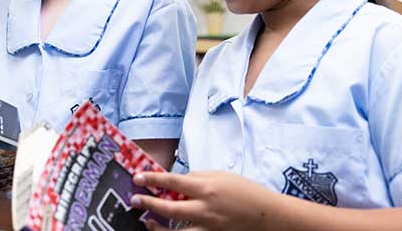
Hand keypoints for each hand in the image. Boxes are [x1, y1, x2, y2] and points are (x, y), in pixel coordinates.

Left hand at [130, 171, 278, 230]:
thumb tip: (176, 181)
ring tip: (147, 222)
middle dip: (148, 204)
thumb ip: (196, 178)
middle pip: (170, 209)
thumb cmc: (244, 191)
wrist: (267, 215)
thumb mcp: (220, 176)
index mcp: (206, 188)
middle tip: (134, 200)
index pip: (172, 182)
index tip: (137, 178)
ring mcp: (209, 227)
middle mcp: (205, 209)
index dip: (152, 179)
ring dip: (158, 228)